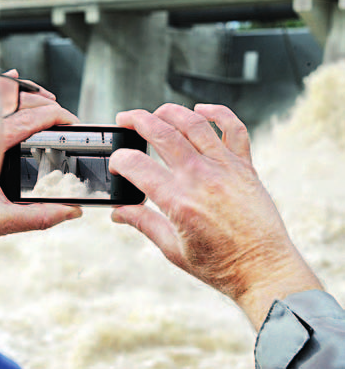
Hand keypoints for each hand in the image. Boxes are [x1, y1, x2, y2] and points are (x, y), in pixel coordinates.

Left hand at [0, 70, 81, 237]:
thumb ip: (38, 217)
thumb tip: (71, 211)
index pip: (31, 119)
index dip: (57, 117)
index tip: (73, 122)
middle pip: (20, 101)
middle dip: (48, 105)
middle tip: (66, 118)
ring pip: (3, 93)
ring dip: (29, 94)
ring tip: (48, 100)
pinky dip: (3, 84)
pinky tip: (14, 77)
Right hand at [109, 103, 322, 329]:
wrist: (263, 269)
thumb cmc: (219, 265)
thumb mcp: (173, 249)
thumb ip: (143, 224)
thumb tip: (119, 212)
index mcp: (178, 201)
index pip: (137, 166)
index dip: (119, 160)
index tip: (116, 164)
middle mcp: (200, 178)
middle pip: (162, 133)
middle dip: (136, 120)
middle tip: (124, 118)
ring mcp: (225, 168)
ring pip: (194, 123)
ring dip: (169, 112)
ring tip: (155, 113)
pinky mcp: (244, 166)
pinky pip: (234, 129)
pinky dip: (218, 113)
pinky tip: (202, 110)